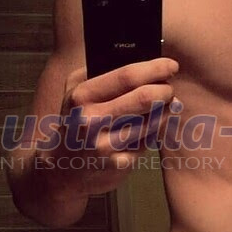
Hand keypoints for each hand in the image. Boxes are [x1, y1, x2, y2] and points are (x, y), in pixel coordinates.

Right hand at [37, 57, 178, 199]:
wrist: (60, 169)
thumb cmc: (75, 122)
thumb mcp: (76, 92)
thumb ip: (103, 73)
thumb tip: (146, 62)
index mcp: (82, 95)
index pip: (127, 76)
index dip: (155, 69)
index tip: (172, 66)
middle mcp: (91, 121)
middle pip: (145, 98)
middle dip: (166, 91)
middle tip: (170, 90)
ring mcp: (105, 145)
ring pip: (152, 121)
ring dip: (166, 111)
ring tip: (166, 106)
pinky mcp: (119, 164)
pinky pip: (148, 141)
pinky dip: (154, 132)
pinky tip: (150, 128)